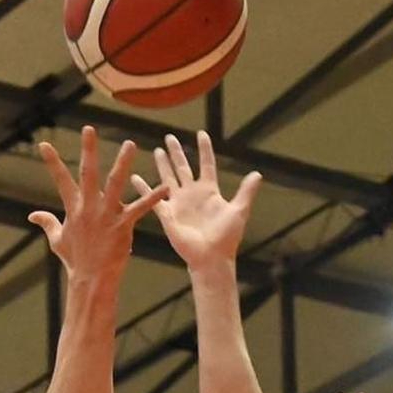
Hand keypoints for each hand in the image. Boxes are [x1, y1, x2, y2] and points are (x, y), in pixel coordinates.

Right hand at [29, 125, 165, 285]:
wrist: (91, 279)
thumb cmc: (76, 260)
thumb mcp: (57, 240)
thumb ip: (47, 223)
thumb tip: (32, 215)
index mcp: (74, 208)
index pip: (61, 180)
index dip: (52, 162)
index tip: (45, 144)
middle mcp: (89, 207)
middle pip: (87, 173)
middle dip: (88, 150)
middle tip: (89, 128)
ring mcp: (107, 215)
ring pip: (115, 183)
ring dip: (123, 163)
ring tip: (130, 144)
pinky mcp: (123, 225)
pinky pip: (140, 208)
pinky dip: (152, 198)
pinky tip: (164, 188)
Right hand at [130, 130, 260, 267]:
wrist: (211, 258)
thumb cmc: (226, 237)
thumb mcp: (238, 211)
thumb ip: (246, 192)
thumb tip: (257, 174)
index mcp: (209, 191)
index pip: (206, 164)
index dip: (204, 149)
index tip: (201, 134)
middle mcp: (192, 194)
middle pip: (183, 167)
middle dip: (176, 152)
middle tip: (169, 136)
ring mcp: (178, 203)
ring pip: (168, 178)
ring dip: (162, 165)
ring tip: (156, 150)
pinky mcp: (167, 214)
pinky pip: (152, 198)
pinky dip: (143, 187)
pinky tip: (134, 177)